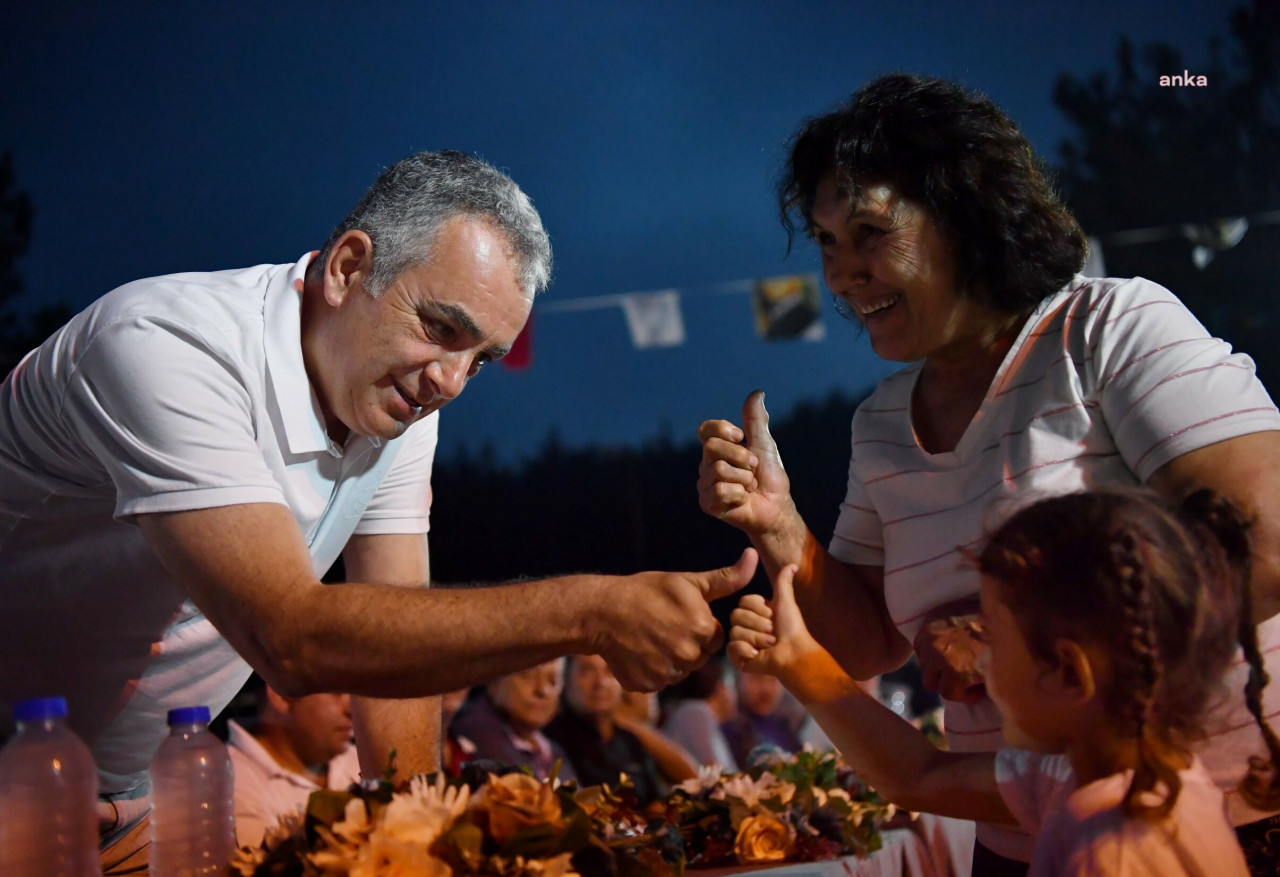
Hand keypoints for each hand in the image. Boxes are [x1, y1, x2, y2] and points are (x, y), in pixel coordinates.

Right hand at [594, 548, 757, 690]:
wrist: (601, 611)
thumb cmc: (646, 591)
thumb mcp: (688, 581)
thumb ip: (726, 577)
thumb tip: (754, 556)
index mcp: (703, 630)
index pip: (713, 637)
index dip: (697, 625)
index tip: (677, 615)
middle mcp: (688, 656)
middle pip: (698, 656)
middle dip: (685, 644)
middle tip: (661, 625)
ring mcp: (666, 674)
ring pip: (679, 671)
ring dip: (669, 659)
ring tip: (649, 637)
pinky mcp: (647, 685)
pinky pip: (658, 681)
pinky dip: (650, 670)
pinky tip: (638, 651)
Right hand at [698, 391, 793, 538]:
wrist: (776, 507)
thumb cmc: (770, 477)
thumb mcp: (764, 444)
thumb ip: (755, 421)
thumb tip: (758, 393)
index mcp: (718, 449)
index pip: (706, 430)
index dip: (723, 429)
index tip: (740, 437)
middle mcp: (707, 465)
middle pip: (712, 447)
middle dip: (741, 456)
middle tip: (753, 468)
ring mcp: (705, 485)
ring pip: (719, 470)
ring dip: (744, 479)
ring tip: (749, 487)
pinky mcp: (708, 504)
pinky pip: (720, 491)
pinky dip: (739, 495)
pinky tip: (742, 500)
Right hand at [727, 563, 820, 686]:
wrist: (794, 653)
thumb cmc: (792, 628)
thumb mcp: (786, 601)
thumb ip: (784, 582)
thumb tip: (793, 565)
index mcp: (755, 612)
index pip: (742, 601)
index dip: (757, 608)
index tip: (772, 615)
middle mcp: (746, 626)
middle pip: (736, 615)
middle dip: (758, 624)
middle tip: (773, 631)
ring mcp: (741, 642)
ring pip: (735, 632)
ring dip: (757, 638)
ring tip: (770, 645)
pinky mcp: (738, 658)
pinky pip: (732, 648)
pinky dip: (746, 650)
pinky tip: (757, 654)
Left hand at [912, 598, 987, 704]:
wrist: (1010, 624)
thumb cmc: (992, 617)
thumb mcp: (963, 613)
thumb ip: (951, 626)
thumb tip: (952, 645)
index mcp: (931, 622)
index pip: (920, 648)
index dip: (935, 659)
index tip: (952, 662)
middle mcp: (930, 640)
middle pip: (925, 669)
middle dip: (942, 675)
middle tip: (960, 676)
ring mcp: (941, 658)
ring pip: (936, 685)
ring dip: (953, 686)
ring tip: (971, 684)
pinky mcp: (955, 674)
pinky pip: (952, 693)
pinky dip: (966, 695)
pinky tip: (980, 690)